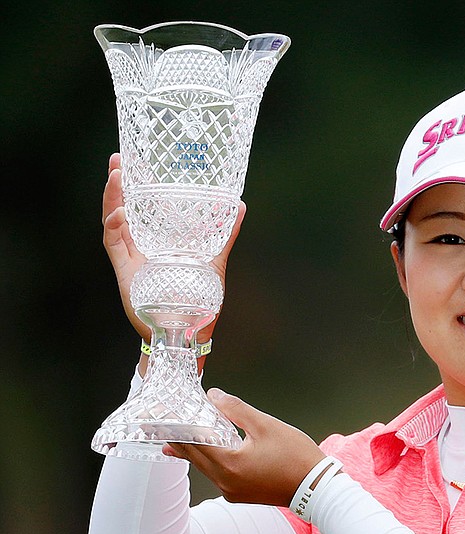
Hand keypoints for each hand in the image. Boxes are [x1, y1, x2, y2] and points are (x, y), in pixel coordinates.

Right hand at [101, 152, 245, 352]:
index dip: (138, 185)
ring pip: (114, 222)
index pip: (144, 208)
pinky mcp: (126, 273)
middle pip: (124, 209)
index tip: (135, 162)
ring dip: (113, 199)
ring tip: (117, 177)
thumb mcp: (214, 261)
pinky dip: (115, 229)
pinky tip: (120, 214)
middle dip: (119, 184)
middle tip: (118, 160)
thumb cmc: (199, 300)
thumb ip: (225, 235)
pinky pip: (114, 246)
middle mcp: (142, 247)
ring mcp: (132, 259)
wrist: (188, 332)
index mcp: (160, 242)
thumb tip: (240, 205)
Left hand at [163, 389, 325, 506]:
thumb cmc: (296, 456)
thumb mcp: (266, 426)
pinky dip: (210, 461)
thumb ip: (237, 410)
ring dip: (194, 452)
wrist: (317, 488)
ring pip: (205, 468)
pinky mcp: (241, 495)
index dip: (178, 428)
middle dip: (179, 441)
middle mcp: (225, 483)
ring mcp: (232, 492)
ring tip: (177, 439)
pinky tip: (209, 452)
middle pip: (194, 458)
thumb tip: (214, 396)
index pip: (194, 443)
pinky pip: (218, 475)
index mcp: (229, 465)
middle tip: (161, 427)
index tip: (162, 419)